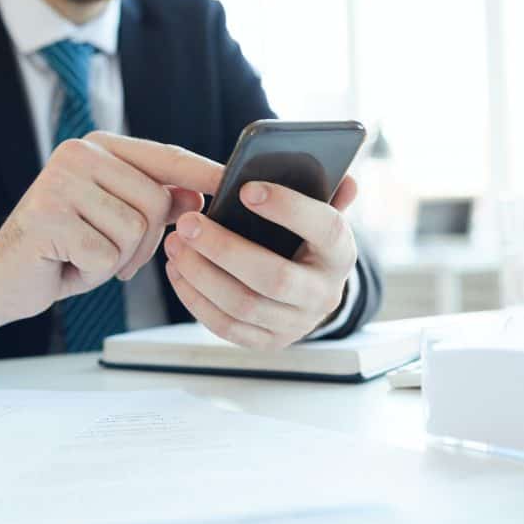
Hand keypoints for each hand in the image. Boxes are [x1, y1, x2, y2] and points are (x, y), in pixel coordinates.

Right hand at [0, 132, 223, 353]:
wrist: (4, 279)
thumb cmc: (65, 250)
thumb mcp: (117, 223)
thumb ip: (157, 203)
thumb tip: (201, 195)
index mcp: (98, 147)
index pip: (165, 156)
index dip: (201, 173)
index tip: (232, 183)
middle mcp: (78, 153)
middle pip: (155, 200)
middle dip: (143, 242)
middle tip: (112, 256)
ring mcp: (60, 181)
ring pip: (134, 229)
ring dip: (118, 258)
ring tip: (85, 256)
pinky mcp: (47, 216)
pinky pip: (106, 254)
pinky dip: (95, 273)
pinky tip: (67, 264)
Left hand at [163, 176, 358, 349]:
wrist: (306, 292)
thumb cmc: (303, 241)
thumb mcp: (317, 214)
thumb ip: (325, 193)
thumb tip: (347, 180)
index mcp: (340, 253)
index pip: (326, 228)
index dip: (288, 208)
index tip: (245, 189)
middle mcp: (324, 294)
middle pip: (273, 276)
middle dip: (224, 249)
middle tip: (188, 223)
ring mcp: (297, 324)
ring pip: (243, 304)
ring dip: (201, 274)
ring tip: (175, 243)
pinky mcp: (268, 342)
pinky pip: (226, 327)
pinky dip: (196, 298)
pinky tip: (177, 270)